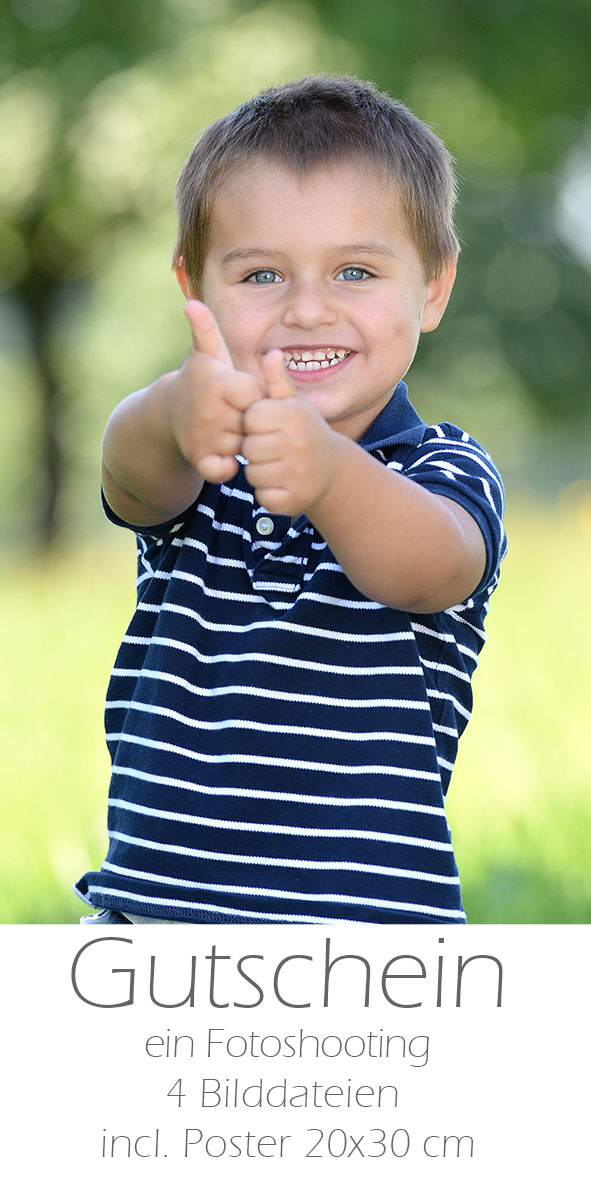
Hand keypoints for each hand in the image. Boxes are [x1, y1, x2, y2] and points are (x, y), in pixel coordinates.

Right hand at [167, 300, 262, 483]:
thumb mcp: (206, 354)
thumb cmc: (200, 379)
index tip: (242, 393)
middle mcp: (211, 412)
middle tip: (236, 413)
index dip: (253, 396)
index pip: (256, 395)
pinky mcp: (199, 459)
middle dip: (248, 419)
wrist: (169, 414)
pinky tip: (223, 452)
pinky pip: (224, 469)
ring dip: (241, 441)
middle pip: (253, 421)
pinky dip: (226, 466)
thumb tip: (191, 303)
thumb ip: (207, 329)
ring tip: (229, 429)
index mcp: (220, 383)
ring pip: (243, 445)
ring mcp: (204, 438)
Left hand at [242, 350, 339, 514]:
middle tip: (274, 449)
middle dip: (255, 450)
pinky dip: (268, 494)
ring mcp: (297, 473)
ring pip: (253, 475)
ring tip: (279, 465)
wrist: (332, 469)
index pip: (249, 419)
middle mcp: (297, 443)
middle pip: (248, 449)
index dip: (254, 425)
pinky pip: (263, 497)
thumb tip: (272, 353)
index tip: (269, 427)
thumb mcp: (293, 404)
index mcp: (292, 416)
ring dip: (260, 473)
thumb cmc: (304, 430)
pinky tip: (283, 484)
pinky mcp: (295, 499)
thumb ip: (277, 381)